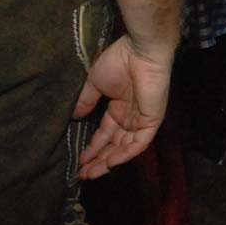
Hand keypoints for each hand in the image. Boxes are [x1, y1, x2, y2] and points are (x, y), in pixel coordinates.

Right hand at [73, 34, 172, 179]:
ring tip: (90, 173)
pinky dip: (125, 154)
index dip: (92, 148)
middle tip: (81, 174)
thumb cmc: (119, 62)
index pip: (104, 134)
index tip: (78, 161)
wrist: (139, 51)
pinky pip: (139, 143)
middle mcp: (129, 117)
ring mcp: (141, 120)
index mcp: (118, 108)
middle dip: (98, 160)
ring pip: (125, 148)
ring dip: (108, 161)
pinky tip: (110, 163)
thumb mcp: (95, 83)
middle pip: (113, 144)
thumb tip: (74, 116)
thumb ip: (86, 101)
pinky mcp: (151, 121)